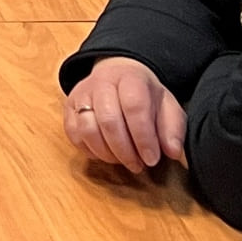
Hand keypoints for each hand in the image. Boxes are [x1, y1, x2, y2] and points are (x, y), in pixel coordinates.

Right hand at [63, 56, 185, 174]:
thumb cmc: (145, 96)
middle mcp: (102, 82)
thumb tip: (173, 152)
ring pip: (87, 129)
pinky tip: (106, 154)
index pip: (134, 106)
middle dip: (125, 150)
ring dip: (107, 153)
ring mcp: (81, 93)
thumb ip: (173, 129)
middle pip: (108, 120)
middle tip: (138, 165)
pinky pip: (73, 134)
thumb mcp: (167, 106)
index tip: (152, 159)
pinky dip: (90, 151)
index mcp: (130, 78)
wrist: (119, 75)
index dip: (143, 137)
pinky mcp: (68, 107)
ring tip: (123, 161)